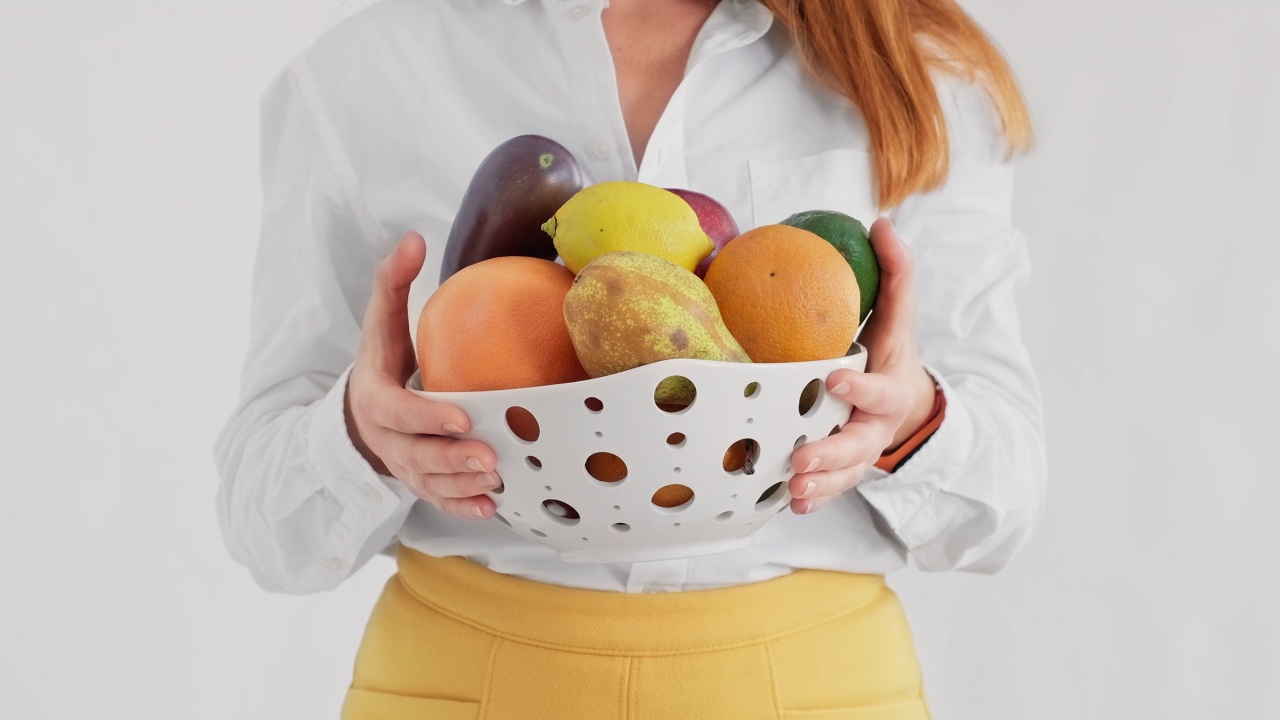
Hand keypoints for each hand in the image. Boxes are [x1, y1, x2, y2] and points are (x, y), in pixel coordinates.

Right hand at [344, 231, 500, 519]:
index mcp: (375, 400)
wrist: (358, 414)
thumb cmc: (380, 363)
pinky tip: (491, 506)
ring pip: (430, 483)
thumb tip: (414, 238)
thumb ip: (392, 283)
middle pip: (417, 456)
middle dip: (452, 459)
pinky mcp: (419, 484)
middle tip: (490, 458)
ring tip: (497, 479)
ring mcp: (403, 467)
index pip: (400, 412)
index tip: (462, 415)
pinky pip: (439, 501)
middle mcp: (388, 440)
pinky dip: (463, 506)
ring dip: (462, 486)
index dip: (427, 417)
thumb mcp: (379, 323)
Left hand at [787, 218, 937, 514]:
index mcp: (888, 388)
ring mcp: (860, 452)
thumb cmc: (891, 353)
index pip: (877, 389)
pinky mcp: (845, 470)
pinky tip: (791, 503)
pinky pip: (831, 488)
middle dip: (831, 453)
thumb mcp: (900, 316)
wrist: (908, 406)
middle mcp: (875, 426)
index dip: (859, 387)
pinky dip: (816, 497)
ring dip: (820, 483)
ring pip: (843, 473)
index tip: (835, 378)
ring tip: (794, 488)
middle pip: (857, 444)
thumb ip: (895, 273)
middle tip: (802, 457)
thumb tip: (879, 224)